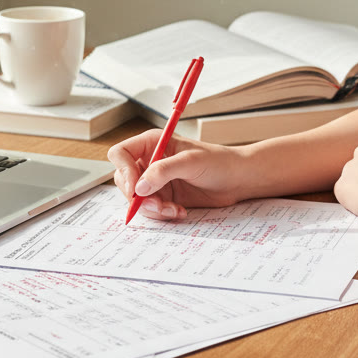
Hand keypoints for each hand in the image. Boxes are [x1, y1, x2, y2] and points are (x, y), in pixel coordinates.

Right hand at [107, 130, 243, 220]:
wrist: (237, 180)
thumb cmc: (218, 162)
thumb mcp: (191, 162)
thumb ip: (163, 171)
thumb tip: (139, 186)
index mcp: (152, 143)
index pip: (121, 154)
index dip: (123, 171)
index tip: (135, 189)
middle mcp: (150, 160)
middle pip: (124, 180)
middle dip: (139, 197)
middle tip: (159, 205)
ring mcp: (156, 180)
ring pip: (137, 199)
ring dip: (153, 208)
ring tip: (174, 210)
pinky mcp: (164, 196)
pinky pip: (151, 209)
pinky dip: (162, 214)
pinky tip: (180, 211)